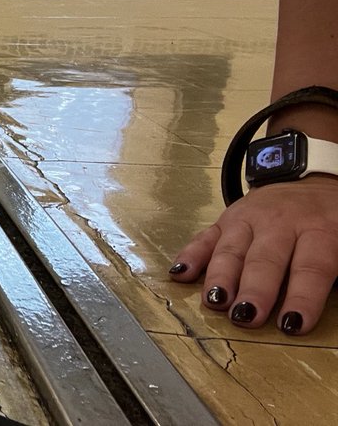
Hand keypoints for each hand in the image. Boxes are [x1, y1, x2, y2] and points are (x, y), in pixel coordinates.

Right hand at [170, 175, 337, 333]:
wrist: (310, 179)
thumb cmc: (331, 220)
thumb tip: (335, 297)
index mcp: (319, 230)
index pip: (310, 268)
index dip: (302, 297)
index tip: (292, 324)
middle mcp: (280, 223)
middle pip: (264, 259)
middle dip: (254, 289)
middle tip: (245, 317)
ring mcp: (248, 219)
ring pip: (231, 249)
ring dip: (220, 277)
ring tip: (214, 302)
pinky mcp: (226, 218)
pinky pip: (206, 237)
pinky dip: (191, 255)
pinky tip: (180, 273)